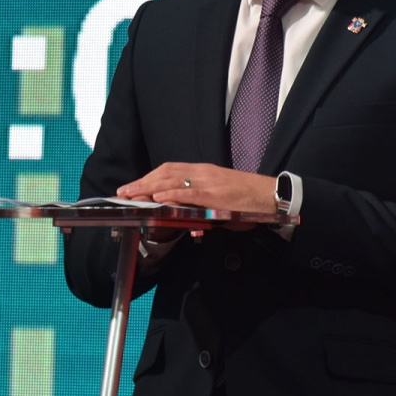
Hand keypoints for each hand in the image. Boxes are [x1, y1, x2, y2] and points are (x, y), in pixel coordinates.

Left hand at [118, 162, 275, 219]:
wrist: (270, 196)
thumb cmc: (247, 200)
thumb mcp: (220, 200)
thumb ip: (202, 208)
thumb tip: (189, 225)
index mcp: (203, 171)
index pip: (170, 169)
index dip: (149, 177)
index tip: (134, 185)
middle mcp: (203, 173)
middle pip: (166, 172)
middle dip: (142, 182)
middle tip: (124, 191)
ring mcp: (209, 183)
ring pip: (173, 180)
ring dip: (149, 188)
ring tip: (133, 194)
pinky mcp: (216, 195)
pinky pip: (190, 193)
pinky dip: (172, 194)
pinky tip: (158, 197)